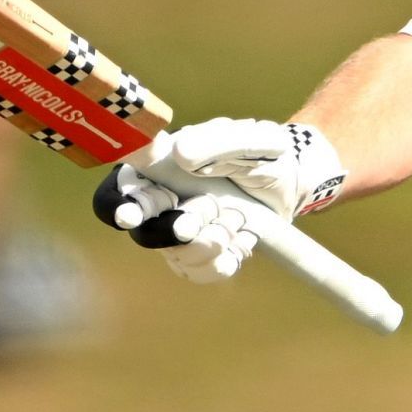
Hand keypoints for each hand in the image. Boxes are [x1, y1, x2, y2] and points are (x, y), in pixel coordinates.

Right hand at [91, 119, 346, 283]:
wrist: (290, 182)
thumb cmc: (262, 152)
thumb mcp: (248, 139)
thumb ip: (215, 142)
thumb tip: (180, 155)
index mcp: (158, 167)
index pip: (121, 191)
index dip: (120, 205)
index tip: (132, 215)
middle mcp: (162, 203)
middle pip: (147, 232)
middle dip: (178, 229)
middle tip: (209, 213)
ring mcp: (179, 233)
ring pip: (177, 256)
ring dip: (212, 241)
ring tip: (239, 217)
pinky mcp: (201, 255)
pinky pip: (201, 272)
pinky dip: (225, 260)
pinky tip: (244, 238)